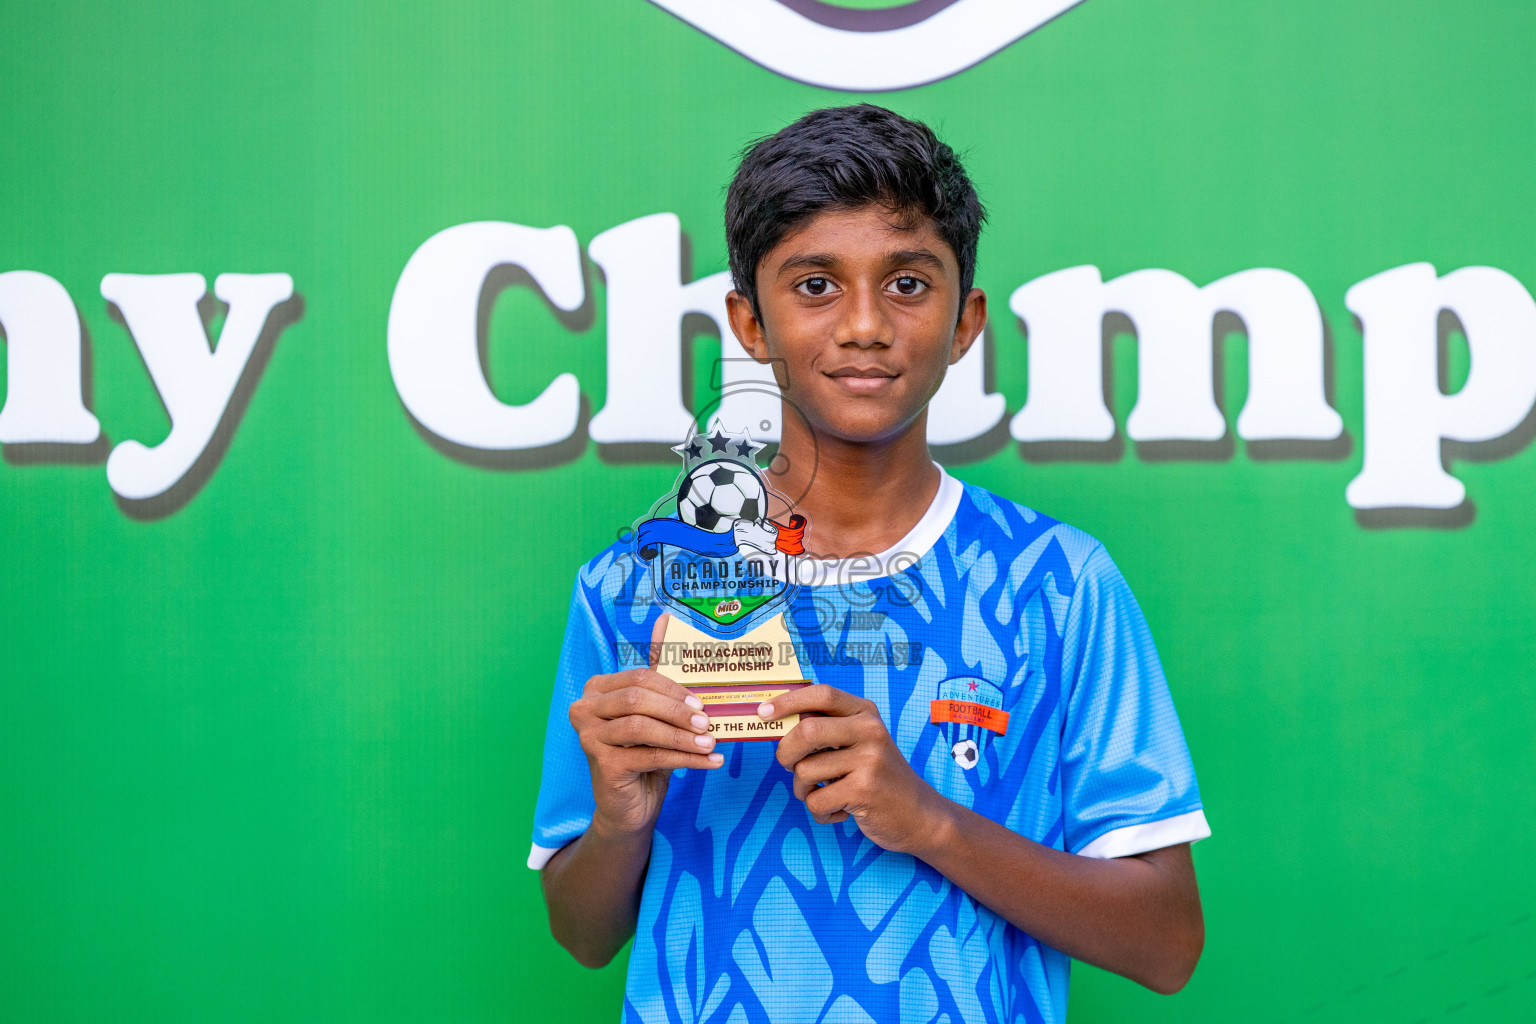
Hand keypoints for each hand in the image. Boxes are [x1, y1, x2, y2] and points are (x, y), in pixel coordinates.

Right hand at [569, 614, 722, 837]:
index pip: (640, 677)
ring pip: (642, 727)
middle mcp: (584, 709)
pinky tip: (709, 762)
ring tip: (711, 743)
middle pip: (637, 698)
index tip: (702, 703)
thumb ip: (659, 670)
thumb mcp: (655, 712)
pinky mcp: (601, 764)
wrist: (631, 805)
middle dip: (677, 710)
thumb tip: (665, 618)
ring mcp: (588, 736)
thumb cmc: (645, 753)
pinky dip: (684, 758)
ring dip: (682, 735)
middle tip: (708, 722)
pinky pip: (650, 755)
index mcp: (597, 689)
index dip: (674, 689)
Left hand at [764, 684, 950, 854]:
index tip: (762, 712)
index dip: (787, 700)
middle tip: (789, 766)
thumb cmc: (878, 778)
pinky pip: (816, 801)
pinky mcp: (865, 791)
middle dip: (785, 753)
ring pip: (806, 771)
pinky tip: (839, 811)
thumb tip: (777, 720)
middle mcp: (870, 731)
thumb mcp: (860, 742)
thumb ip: (828, 728)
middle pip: (806, 731)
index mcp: (865, 712)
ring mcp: (869, 760)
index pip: (821, 694)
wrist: (920, 815)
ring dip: (803, 790)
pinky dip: (820, 813)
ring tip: (824, 794)